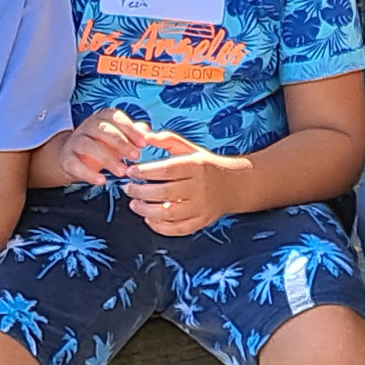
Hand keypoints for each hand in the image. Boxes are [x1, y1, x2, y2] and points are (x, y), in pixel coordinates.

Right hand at [52, 112, 152, 186]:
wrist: (75, 156)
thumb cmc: (104, 145)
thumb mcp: (120, 138)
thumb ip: (134, 134)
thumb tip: (147, 130)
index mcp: (102, 118)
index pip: (116, 118)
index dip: (130, 129)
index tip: (144, 143)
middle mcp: (87, 126)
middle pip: (103, 130)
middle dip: (121, 143)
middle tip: (136, 157)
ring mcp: (75, 142)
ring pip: (89, 146)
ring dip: (107, 159)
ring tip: (122, 172)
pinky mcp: (67, 159)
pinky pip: (75, 164)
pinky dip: (88, 173)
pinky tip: (101, 181)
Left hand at [116, 129, 234, 236]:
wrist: (236, 184)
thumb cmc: (206, 165)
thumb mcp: (190, 148)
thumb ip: (167, 140)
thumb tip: (145, 136)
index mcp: (196, 166)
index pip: (167, 170)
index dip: (145, 172)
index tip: (130, 171)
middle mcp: (200, 187)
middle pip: (165, 193)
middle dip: (140, 192)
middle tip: (128, 188)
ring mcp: (202, 207)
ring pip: (170, 214)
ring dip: (147, 211)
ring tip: (134, 204)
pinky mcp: (202, 221)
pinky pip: (179, 229)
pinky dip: (161, 227)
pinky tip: (150, 219)